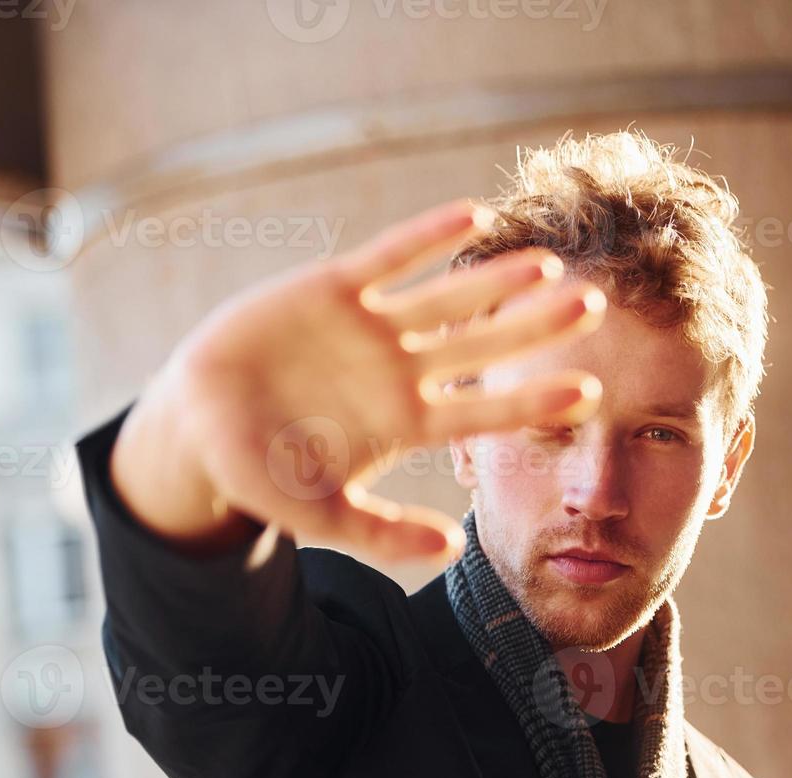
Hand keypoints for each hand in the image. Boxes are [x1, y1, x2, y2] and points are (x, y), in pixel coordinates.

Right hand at [109, 198, 604, 562]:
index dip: (533, 399)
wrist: (199, 425)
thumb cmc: (264, 474)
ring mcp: (372, 328)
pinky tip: (472, 215)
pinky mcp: (333, 289)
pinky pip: (389, 258)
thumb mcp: (319, 516)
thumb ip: (381, 535)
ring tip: (546, 263)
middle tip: (593, 306)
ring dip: (494, 279)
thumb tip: (453, 548)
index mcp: (407, 423)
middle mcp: (402, 371)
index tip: (590, 392)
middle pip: (482, 345)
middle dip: (535, 327)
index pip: (484, 411)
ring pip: (446, 298)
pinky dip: (426, 238)